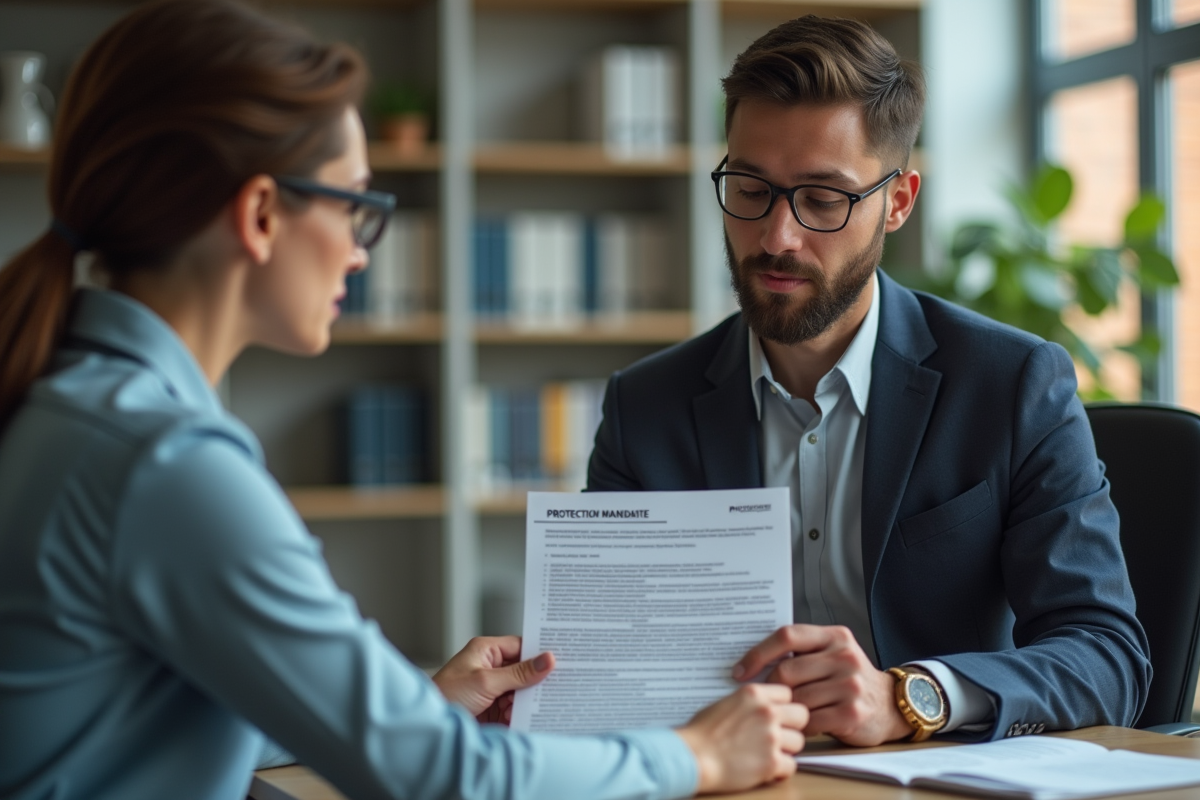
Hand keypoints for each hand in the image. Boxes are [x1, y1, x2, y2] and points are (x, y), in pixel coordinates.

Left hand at [432, 636, 553, 723]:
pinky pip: (514, 707)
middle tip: (552, 687)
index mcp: (486, 650)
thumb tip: (547, 659)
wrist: (430, 728)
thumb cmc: (446, 695)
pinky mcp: (492, 707)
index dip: (539, 654)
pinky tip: (520, 718)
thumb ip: (519, 673)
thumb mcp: (486, 681)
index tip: (560, 660)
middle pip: (523, 670)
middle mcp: (490, 666)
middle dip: (533, 682)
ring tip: (527, 708)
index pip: (521, 646)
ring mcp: (491, 688)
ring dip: (525, 701)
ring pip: (520, 691)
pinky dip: (518, 713)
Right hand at [675, 684, 807, 793]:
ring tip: (768, 754)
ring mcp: (771, 737)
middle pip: (801, 715)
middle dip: (792, 726)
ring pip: (799, 742)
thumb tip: (762, 709)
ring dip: (786, 750)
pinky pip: (792, 766)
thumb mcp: (725, 703)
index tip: (776, 715)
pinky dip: (780, 771)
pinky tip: (766, 770)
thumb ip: (749, 703)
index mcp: (754, 694)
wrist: (693, 756)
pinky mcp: (771, 762)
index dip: (782, 706)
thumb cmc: (701, 733)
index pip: (788, 693)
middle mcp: (766, 712)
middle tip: (779, 735)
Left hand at [732, 625, 911, 746]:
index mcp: (835, 636)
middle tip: (766, 698)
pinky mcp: (852, 713)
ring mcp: (850, 685)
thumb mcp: (832, 654)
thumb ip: (803, 652)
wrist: (890, 705)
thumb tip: (752, 661)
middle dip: (772, 687)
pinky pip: (810, 721)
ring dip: (787, 709)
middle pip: (787, 671)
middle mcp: (844, 657)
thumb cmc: (849, 679)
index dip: (758, 653)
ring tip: (788, 712)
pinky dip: (801, 725)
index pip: (787, 636)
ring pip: (797, 698)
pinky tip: (802, 724)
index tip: (740, 671)